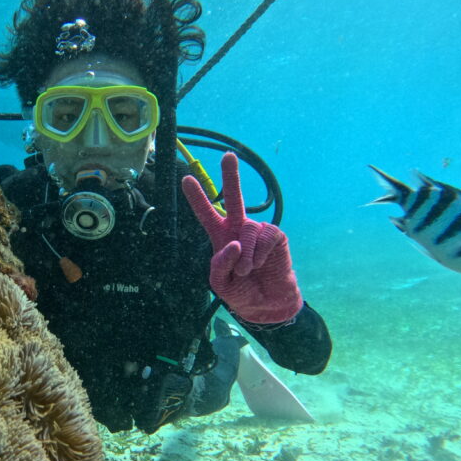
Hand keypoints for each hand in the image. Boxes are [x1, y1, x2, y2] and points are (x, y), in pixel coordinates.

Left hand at [181, 152, 302, 323]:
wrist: (266, 305)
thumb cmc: (241, 291)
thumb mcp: (220, 282)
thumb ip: (220, 263)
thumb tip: (234, 242)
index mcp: (220, 237)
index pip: (206, 215)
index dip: (197, 198)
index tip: (186, 180)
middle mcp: (239, 229)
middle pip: (234, 198)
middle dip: (231, 176)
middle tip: (228, 156)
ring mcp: (257, 231)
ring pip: (248, 228)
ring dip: (246, 254)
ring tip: (246, 270)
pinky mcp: (275, 237)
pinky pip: (265, 235)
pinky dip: (259, 252)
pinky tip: (260, 264)